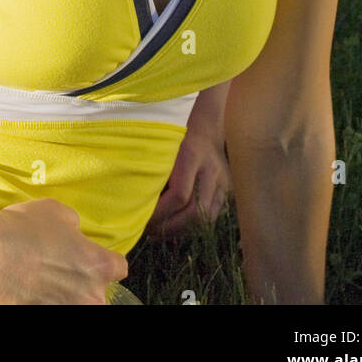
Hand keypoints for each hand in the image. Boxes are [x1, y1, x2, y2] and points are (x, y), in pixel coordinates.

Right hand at [0, 198, 127, 304]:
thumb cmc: (24, 230)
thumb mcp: (57, 212)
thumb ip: (74, 226)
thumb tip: (74, 234)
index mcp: (99, 265)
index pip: (119, 268)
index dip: (104, 262)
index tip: (91, 259)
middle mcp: (90, 296)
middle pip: (97, 294)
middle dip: (82, 283)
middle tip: (60, 270)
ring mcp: (66, 312)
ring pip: (73, 304)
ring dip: (63, 295)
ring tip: (41, 280)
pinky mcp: (41, 316)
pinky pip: (49, 307)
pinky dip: (42, 301)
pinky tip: (29, 290)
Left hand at [144, 123, 231, 238]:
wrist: (204, 129)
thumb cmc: (175, 138)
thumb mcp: (163, 148)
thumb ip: (154, 173)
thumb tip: (135, 202)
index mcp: (192, 155)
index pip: (180, 194)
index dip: (160, 212)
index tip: (142, 218)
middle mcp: (211, 170)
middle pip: (195, 211)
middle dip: (170, 226)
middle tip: (149, 231)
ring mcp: (222, 182)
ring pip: (205, 218)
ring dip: (181, 230)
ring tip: (160, 232)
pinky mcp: (226, 192)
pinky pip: (211, 217)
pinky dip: (192, 226)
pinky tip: (174, 228)